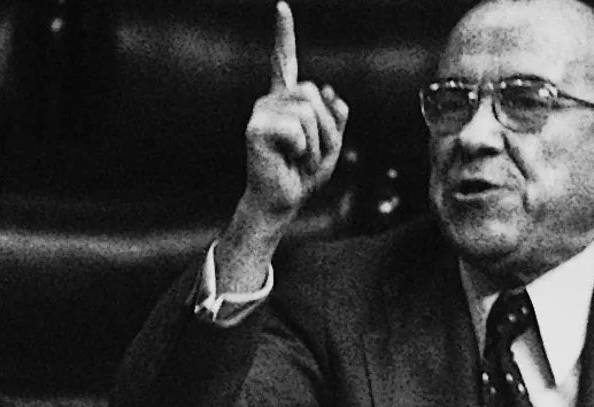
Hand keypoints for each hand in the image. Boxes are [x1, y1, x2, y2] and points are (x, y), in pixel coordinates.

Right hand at [241, 1, 349, 222]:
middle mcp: (271, 100)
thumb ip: (336, 115)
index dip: (283, 33)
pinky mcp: (256, 128)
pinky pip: (297, 129)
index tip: (281, 6)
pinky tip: (287, 159)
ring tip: (300, 159)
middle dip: (326, 127)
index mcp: (287, 100)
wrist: (282, 201)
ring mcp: (261, 111)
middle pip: (313, 92)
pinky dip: (303, 150)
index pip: (284, 61)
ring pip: (308, 113)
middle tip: (311, 153)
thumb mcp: (332, 143)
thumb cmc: (303, 174)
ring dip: (316, 143)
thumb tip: (327, 90)